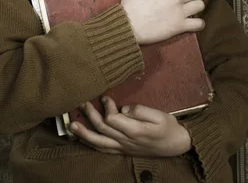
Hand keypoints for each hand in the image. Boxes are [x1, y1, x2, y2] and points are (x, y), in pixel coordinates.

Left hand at [70, 97, 191, 156]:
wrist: (175, 145)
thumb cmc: (168, 127)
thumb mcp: (160, 115)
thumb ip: (141, 110)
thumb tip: (124, 108)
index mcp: (135, 130)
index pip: (112, 119)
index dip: (106, 107)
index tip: (105, 96)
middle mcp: (126, 141)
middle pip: (102, 129)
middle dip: (90, 115)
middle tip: (82, 102)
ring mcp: (123, 148)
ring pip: (99, 142)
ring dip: (84, 133)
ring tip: (72, 124)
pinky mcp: (122, 150)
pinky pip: (103, 149)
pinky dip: (91, 144)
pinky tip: (83, 138)